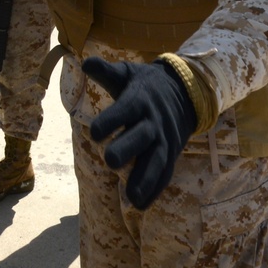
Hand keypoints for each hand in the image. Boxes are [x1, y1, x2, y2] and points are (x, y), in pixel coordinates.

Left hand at [82, 57, 196, 209]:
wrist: (184, 91)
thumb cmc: (143, 84)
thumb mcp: (126, 73)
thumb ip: (106, 71)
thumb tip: (84, 62)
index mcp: (139, 100)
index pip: (125, 110)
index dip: (111, 120)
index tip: (93, 132)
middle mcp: (153, 121)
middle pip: (142, 137)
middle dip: (127, 149)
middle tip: (108, 160)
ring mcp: (165, 139)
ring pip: (157, 160)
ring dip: (145, 179)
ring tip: (131, 198)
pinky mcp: (171, 153)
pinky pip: (165, 173)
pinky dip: (155, 189)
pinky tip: (141, 205)